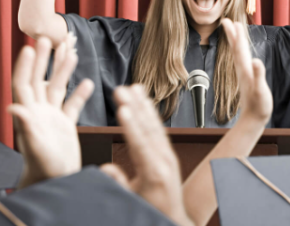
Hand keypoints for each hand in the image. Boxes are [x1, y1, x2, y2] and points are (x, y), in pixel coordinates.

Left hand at [8, 34, 93, 187]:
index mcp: (30, 114)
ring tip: (71, 53)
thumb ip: (26, 126)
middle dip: (43, 60)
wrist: (55, 182)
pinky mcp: (65, 124)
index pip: (25, 85)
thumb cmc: (43, 169)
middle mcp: (39, 112)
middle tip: (45, 39)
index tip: (29, 47)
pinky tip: (89, 83)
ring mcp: (52, 117)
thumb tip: (12, 105)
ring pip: (58, 88)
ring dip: (63, 71)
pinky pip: (73, 104)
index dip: (26, 66)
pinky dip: (81, 93)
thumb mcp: (35, 147)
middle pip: (40, 80)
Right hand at [100, 85, 192, 225]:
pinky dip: (152, 113)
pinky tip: (145, 102)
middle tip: (122, 89)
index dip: (130, 126)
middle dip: (134, 107)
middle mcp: (164, 159)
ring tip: (134, 88)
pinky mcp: (168, 151)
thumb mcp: (132, 202)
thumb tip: (105, 167)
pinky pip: (159, 129)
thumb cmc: (152, 213)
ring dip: (143, 105)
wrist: (174, 219)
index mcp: (154, 172)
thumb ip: (119, 184)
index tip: (122, 108)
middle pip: (147, 128)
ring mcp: (168, 153)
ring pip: (154, 125)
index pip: (140, 144)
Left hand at [221, 19, 272, 123]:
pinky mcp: (246, 76)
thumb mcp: (260, 90)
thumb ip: (258, 76)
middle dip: (232, 34)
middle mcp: (242, 69)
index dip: (238, 36)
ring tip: (233, 29)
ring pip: (238, 52)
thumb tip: (257, 61)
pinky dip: (240, 50)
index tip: (235, 22)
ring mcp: (243, 72)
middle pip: (235, 48)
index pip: (240, 49)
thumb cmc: (259, 106)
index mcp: (245, 70)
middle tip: (226, 20)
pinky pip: (242, 58)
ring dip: (235, 40)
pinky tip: (241, 48)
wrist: (253, 119)